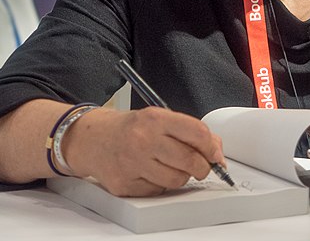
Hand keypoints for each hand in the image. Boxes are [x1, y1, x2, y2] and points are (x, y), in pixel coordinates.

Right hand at [64, 106, 224, 196]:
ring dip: (182, 176)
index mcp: (155, 118)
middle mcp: (143, 140)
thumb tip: (216, 151)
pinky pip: (158, 191)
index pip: (197, 133)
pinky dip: (161, 184)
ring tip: (172, 166)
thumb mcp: (159, 117)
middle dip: (203, 167)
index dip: (212, 147)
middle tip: (201, 166)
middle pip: (190, 161)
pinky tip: (152, 172)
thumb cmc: (131, 128)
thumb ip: (189, 131)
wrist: (93, 139)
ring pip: (177, 180)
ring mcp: (133, 164)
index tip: (216, 155)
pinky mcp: (125, 185)